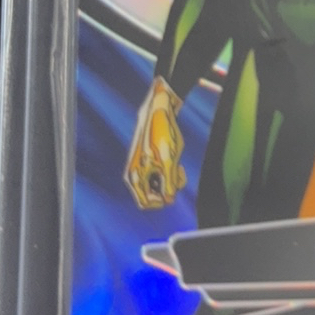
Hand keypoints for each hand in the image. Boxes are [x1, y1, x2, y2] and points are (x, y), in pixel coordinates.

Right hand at [124, 76, 185, 208]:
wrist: (159, 111)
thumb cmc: (162, 136)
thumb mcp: (169, 162)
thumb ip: (169, 183)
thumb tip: (169, 200)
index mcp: (135, 177)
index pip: (146, 203)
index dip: (161, 201)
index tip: (174, 190)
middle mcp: (135, 175)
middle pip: (153, 195)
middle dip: (168, 189)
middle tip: (178, 175)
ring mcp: (141, 168)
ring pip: (158, 186)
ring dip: (171, 180)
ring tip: (179, 167)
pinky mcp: (148, 161)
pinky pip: (159, 176)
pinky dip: (169, 173)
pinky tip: (176, 163)